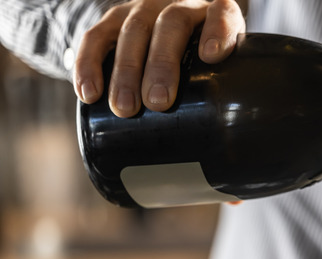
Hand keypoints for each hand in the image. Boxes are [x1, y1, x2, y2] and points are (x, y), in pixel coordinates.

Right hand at [73, 0, 245, 116]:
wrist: (174, 26)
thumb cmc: (205, 58)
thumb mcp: (224, 68)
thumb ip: (228, 97)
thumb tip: (233, 179)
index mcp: (215, 12)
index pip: (221, 14)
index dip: (217, 31)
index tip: (212, 55)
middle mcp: (179, 3)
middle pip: (170, 25)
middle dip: (162, 65)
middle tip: (158, 102)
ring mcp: (144, 8)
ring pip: (132, 31)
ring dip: (126, 72)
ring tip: (124, 109)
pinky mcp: (114, 18)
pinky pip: (96, 37)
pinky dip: (89, 64)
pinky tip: (89, 93)